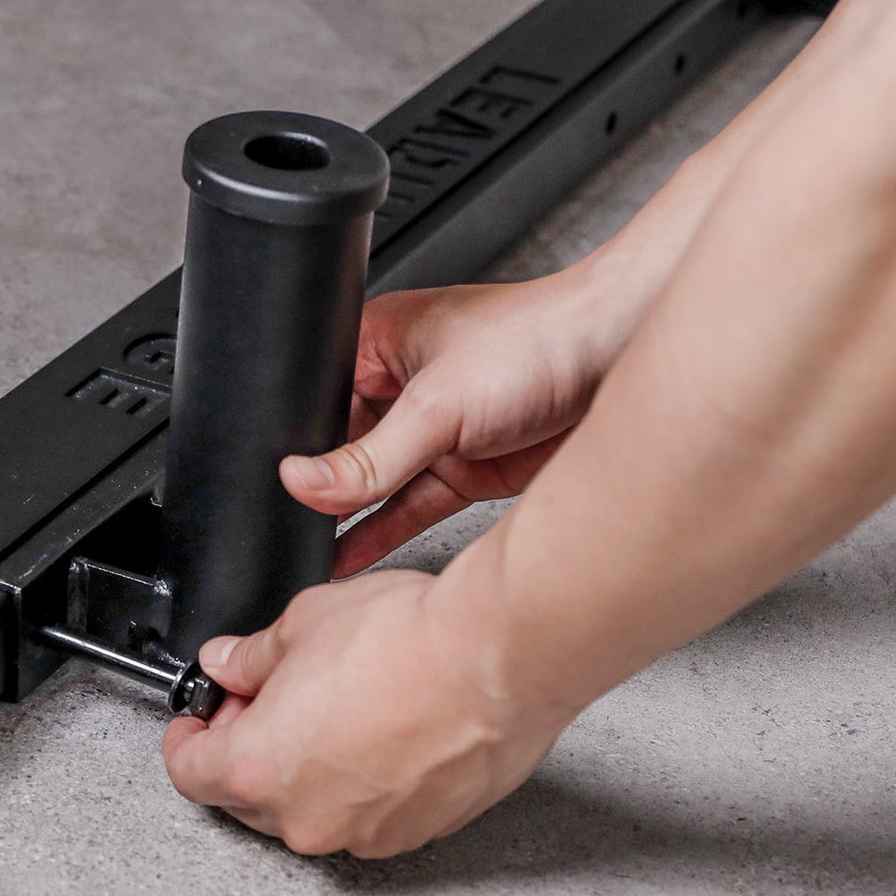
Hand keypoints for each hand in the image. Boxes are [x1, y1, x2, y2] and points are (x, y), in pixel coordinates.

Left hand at [161, 569, 572, 857]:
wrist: (502, 658)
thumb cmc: (410, 642)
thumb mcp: (304, 625)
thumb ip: (252, 657)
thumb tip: (229, 664)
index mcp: (257, 769)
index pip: (188, 773)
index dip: (187, 738)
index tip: (198, 719)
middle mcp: (305, 818)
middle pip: (244, 797)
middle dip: (245, 750)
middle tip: (267, 700)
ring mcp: (365, 834)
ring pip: (307, 810)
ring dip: (303, 771)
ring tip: (332, 710)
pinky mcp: (418, 832)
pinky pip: (366, 816)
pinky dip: (359, 785)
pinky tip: (378, 733)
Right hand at [281, 273, 623, 575]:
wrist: (621, 358)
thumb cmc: (541, 338)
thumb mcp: (437, 405)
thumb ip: (369, 458)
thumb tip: (304, 483)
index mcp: (377, 344)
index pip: (313, 403)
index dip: (294, 445)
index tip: (274, 489)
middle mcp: (400, 386)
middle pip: (340, 450)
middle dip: (319, 487)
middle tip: (288, 525)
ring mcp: (433, 431)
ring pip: (374, 485)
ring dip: (349, 517)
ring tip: (307, 551)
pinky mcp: (463, 470)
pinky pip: (408, 509)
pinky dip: (381, 534)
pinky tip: (350, 556)